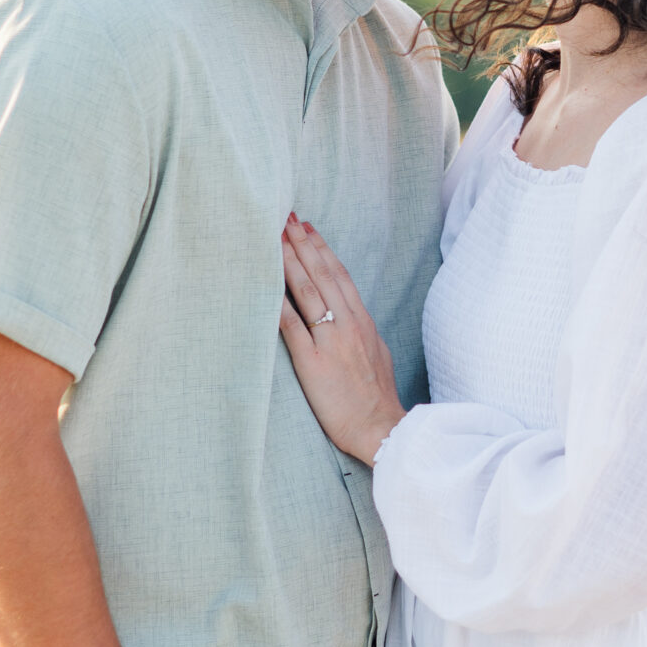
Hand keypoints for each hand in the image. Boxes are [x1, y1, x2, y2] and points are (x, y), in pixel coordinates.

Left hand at [281, 218, 406, 464]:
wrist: (382, 428)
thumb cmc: (377, 397)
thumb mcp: (377, 354)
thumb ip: (360, 330)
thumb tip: (349, 316)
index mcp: (363, 322)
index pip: (340, 276)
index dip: (322, 249)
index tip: (307, 227)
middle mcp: (348, 325)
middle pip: (322, 275)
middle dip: (303, 244)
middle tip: (285, 218)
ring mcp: (331, 342)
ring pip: (308, 292)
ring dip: (290, 263)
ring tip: (275, 239)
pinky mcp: (314, 362)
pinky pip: (292, 327)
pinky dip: (279, 303)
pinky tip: (265, 284)